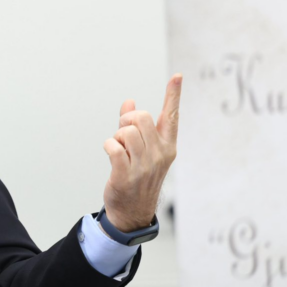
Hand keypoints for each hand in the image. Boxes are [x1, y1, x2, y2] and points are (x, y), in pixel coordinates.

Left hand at [101, 74, 180, 232]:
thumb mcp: (140, 150)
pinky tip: (112, 156)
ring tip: (119, 149)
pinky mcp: (127, 175)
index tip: (177, 75)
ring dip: (117, 136)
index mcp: (167, 146)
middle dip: (128, 120)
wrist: (133, 211)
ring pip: (127, 131)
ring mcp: (145, 166)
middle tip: (124, 135)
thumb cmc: (137, 175)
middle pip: (142, 117)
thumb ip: (134, 125)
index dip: (173, 95)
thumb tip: (129, 101)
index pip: (172, 116)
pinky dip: (109, 146)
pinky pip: (113, 147)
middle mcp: (160, 154)